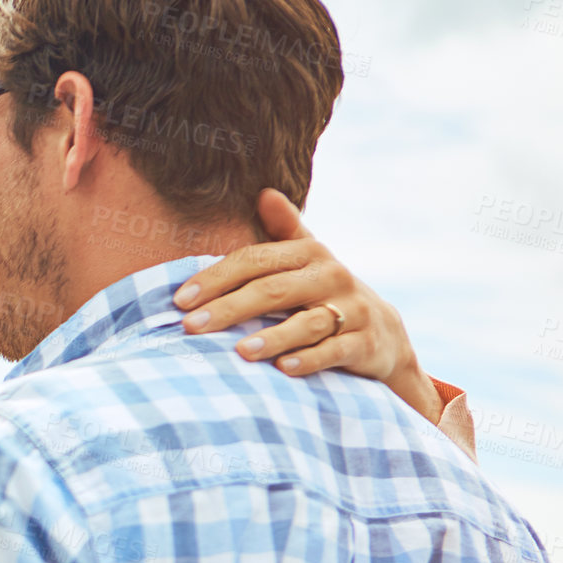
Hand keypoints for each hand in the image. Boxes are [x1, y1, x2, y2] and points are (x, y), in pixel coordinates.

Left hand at [173, 189, 443, 425]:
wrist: (383, 332)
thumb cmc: (326, 293)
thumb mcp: (309, 259)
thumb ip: (285, 229)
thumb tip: (263, 192)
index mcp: (309, 253)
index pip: (254, 260)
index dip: (216, 278)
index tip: (180, 300)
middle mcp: (331, 276)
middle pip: (274, 290)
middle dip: (230, 308)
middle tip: (191, 327)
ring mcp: (350, 311)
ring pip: (307, 323)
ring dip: (272, 338)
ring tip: (239, 352)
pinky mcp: (364, 343)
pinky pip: (335, 351)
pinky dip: (310, 360)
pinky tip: (283, 369)